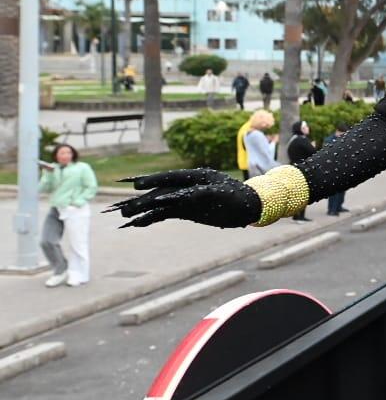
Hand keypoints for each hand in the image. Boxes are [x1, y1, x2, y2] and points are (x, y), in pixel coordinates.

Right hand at [108, 168, 261, 228]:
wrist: (249, 208)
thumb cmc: (238, 197)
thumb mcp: (221, 194)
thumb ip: (200, 194)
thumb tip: (180, 196)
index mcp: (196, 176)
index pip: (171, 177)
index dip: (153, 180)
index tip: (135, 184)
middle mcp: (187, 186)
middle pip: (161, 192)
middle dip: (142, 200)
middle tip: (123, 209)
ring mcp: (185, 199)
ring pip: (159, 203)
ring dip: (142, 210)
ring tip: (124, 216)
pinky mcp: (185, 210)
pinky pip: (165, 213)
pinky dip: (151, 218)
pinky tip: (137, 223)